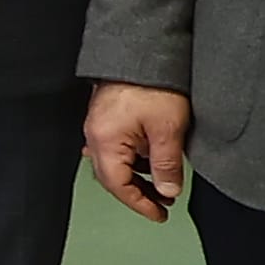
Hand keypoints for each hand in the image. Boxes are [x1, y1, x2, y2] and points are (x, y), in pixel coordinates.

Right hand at [84, 82, 190, 219]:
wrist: (143, 50)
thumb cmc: (153, 85)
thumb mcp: (168, 130)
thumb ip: (167, 165)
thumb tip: (166, 190)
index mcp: (106, 141)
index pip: (119, 185)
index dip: (140, 204)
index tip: (160, 214)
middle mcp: (96, 135)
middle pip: (112, 177)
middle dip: (137, 193)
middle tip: (162, 203)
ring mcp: (99, 124)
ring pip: (114, 163)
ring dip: (136, 177)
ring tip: (162, 182)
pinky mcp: (106, 115)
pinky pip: (115, 147)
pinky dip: (132, 160)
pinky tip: (150, 158)